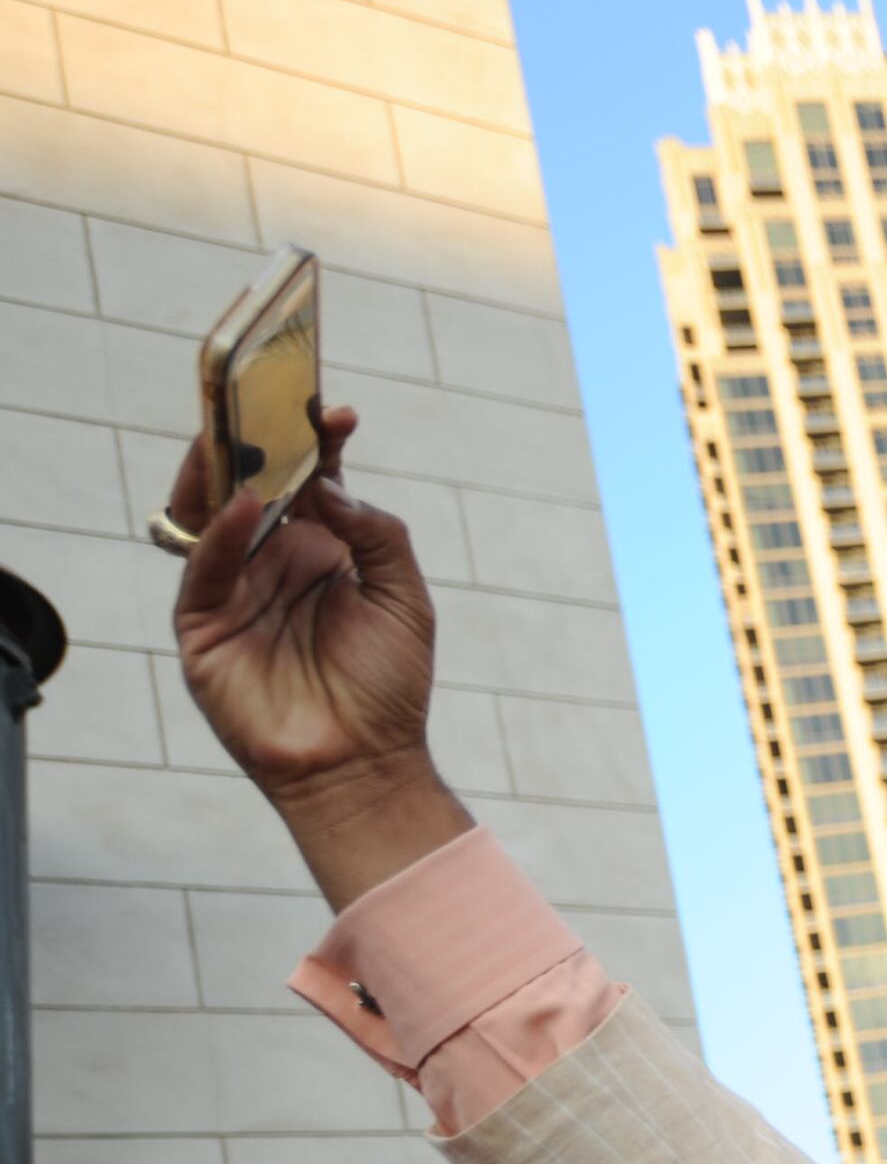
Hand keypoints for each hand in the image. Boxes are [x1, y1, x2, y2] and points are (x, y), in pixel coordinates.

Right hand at [168, 406, 468, 907]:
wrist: (362, 763)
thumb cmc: (387, 687)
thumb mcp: (406, 600)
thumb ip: (379, 536)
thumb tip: (334, 484)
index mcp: (322, 550)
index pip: (309, 480)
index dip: (316, 443)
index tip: (335, 412)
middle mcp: (272, 561)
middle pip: (249, 484)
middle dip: (254, 442)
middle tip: (265, 400)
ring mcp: (234, 589)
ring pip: (210, 514)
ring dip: (222, 473)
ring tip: (240, 436)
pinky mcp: (203, 624)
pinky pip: (204, 567)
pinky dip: (221, 533)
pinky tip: (246, 506)